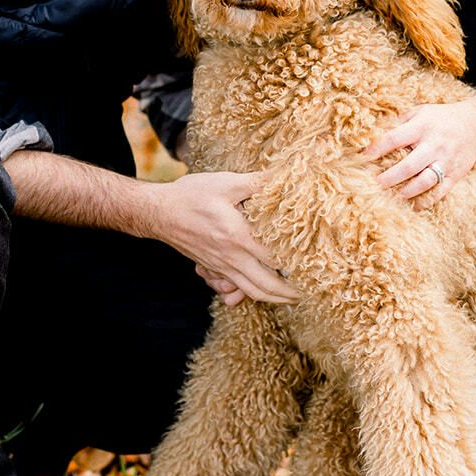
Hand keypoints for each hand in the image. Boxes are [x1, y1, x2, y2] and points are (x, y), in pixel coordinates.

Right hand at [145, 171, 295, 303]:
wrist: (159, 212)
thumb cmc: (192, 194)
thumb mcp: (226, 182)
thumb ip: (257, 183)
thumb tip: (285, 177)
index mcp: (238, 235)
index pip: (275, 258)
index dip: (298, 264)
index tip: (316, 264)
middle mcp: (230, 257)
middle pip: (266, 285)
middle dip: (290, 293)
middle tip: (310, 291)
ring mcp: (220, 266)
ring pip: (251, 291)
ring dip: (274, 298)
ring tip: (292, 296)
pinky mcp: (212, 268)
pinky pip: (233, 289)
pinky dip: (250, 294)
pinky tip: (261, 290)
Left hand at [363, 102, 475, 204]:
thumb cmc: (440, 118)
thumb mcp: (420, 112)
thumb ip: (399, 121)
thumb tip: (372, 132)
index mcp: (422, 127)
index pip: (395, 138)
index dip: (378, 148)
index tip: (364, 157)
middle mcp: (434, 145)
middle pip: (410, 165)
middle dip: (391, 177)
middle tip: (375, 184)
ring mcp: (446, 161)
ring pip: (426, 181)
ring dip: (408, 191)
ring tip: (393, 197)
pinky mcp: (456, 174)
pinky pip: (441, 191)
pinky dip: (427, 201)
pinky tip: (415, 207)